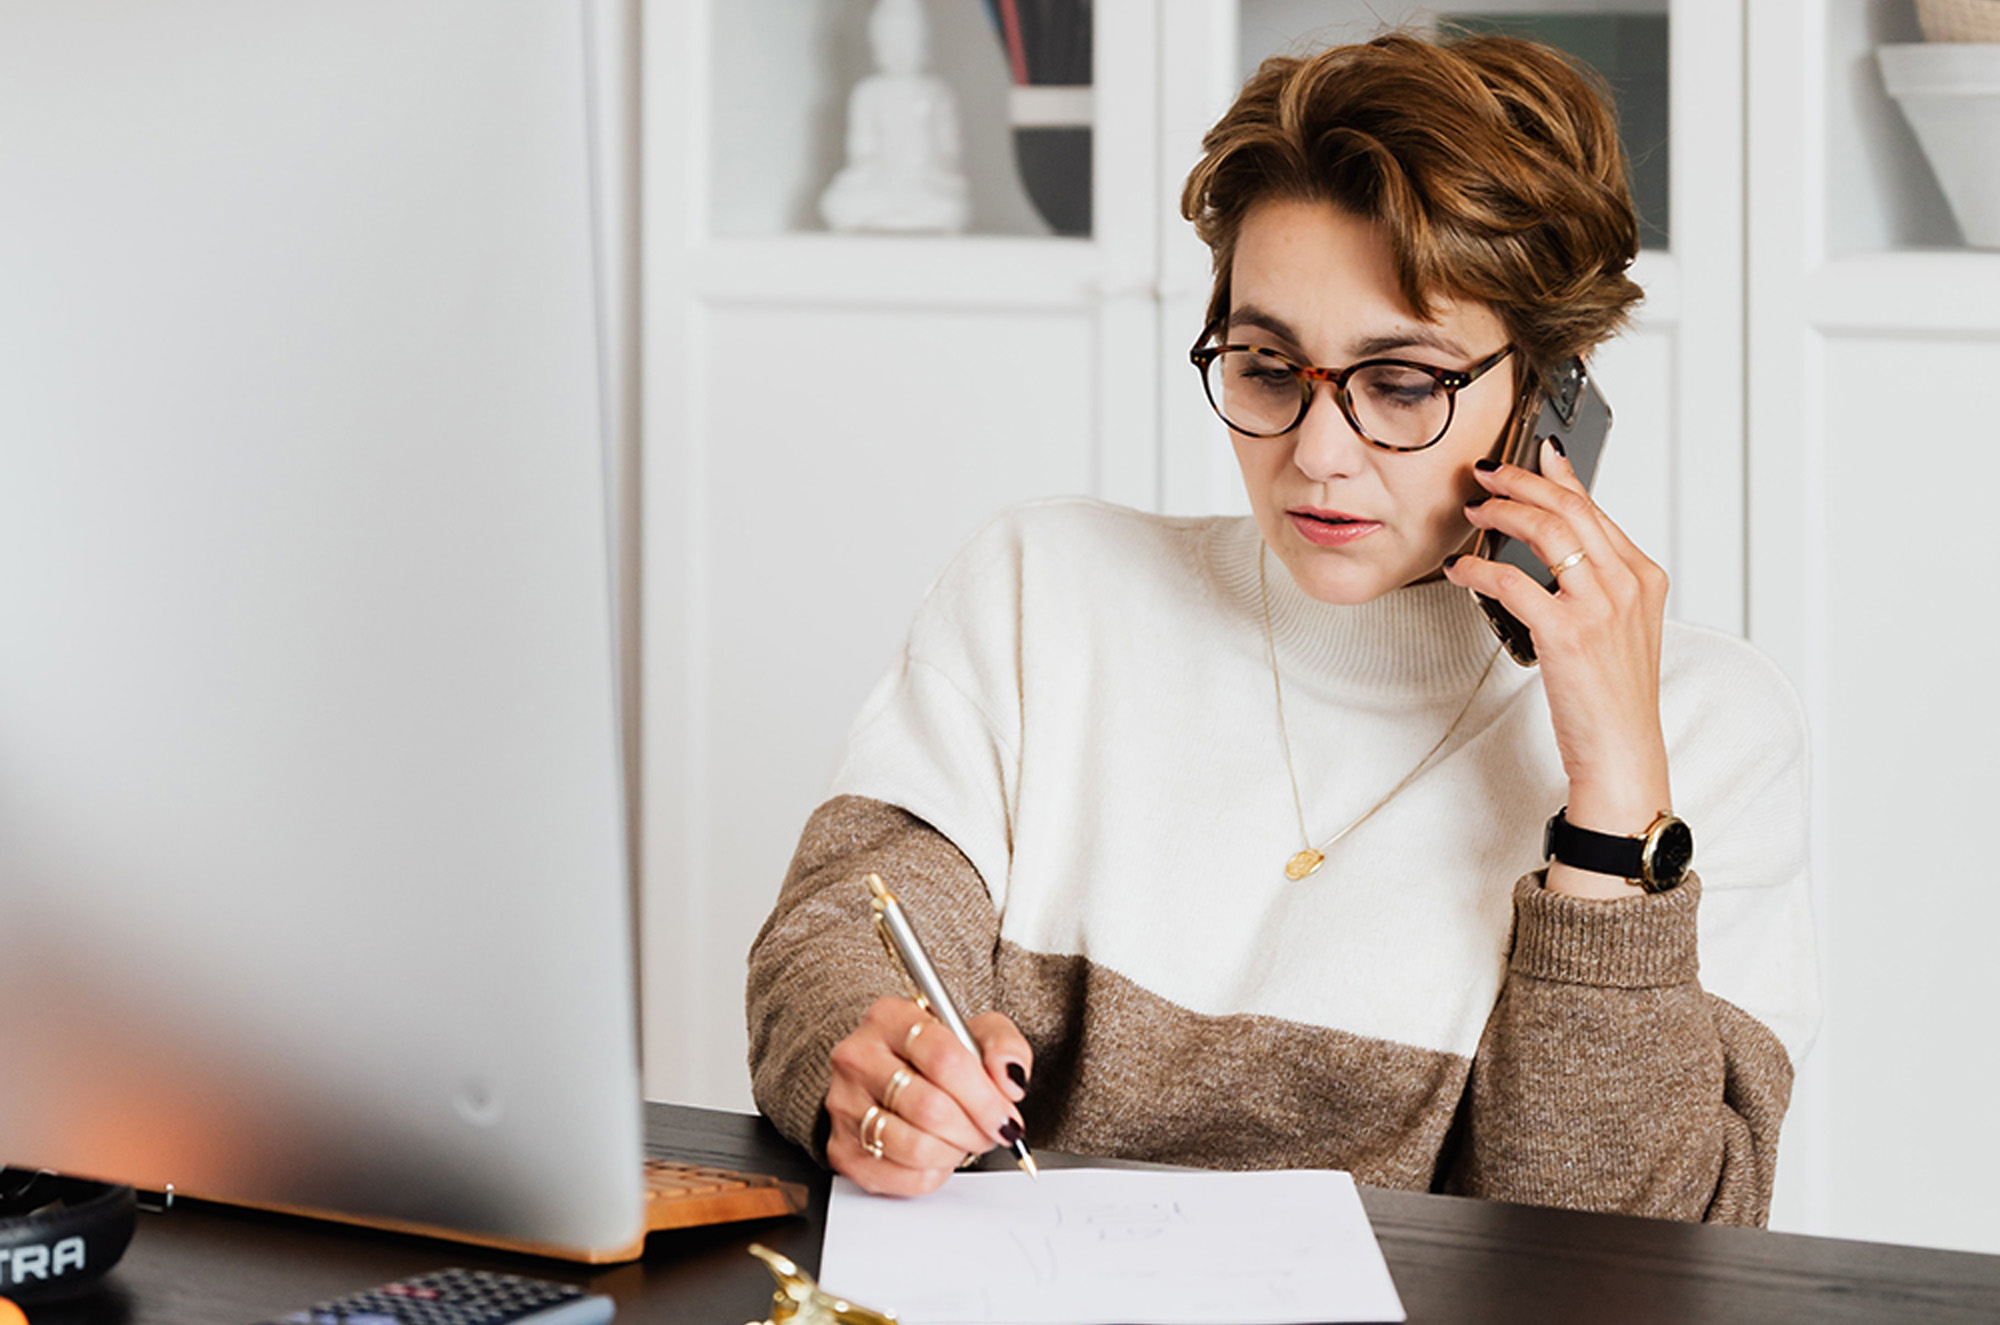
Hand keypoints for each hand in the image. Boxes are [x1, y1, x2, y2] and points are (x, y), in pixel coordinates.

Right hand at [824, 997, 1031, 1195]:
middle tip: (991, 1131)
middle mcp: (858, 1057)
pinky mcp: (842, 1148)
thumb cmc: (937, 1056)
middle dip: (974, 1128)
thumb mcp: (978, 1034)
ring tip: (963, 1139)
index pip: (944, 1058)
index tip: (1006, 1115)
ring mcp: (844, 1104)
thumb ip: (1004, 1046)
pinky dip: (933, 1173)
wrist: (894, 1078)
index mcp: (890, 1018)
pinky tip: (938, 1154)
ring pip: (915, 1146)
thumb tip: (1009, 1079)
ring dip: (954, 1151)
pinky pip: (901, 1177)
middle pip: (931, 1107)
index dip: (984, 1097)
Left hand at [1445, 438, 1672, 897]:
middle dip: (1521, 481)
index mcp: (1643, 576)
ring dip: (1501, 511)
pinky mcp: (1567, 632)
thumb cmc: (1613, 696)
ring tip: (1473, 510)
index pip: (1595, 508)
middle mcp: (1627, 583)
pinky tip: (1461, 569)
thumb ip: (1596, 583)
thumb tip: (1554, 546)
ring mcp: (1600, 606)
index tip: (1533, 455)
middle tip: (1486, 473)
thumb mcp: (1619, 628)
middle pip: (1569, 507)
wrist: (1623, 751)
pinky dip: (1480, 568)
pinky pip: (1513, 581)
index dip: (1558, 476)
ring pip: (1545, 531)